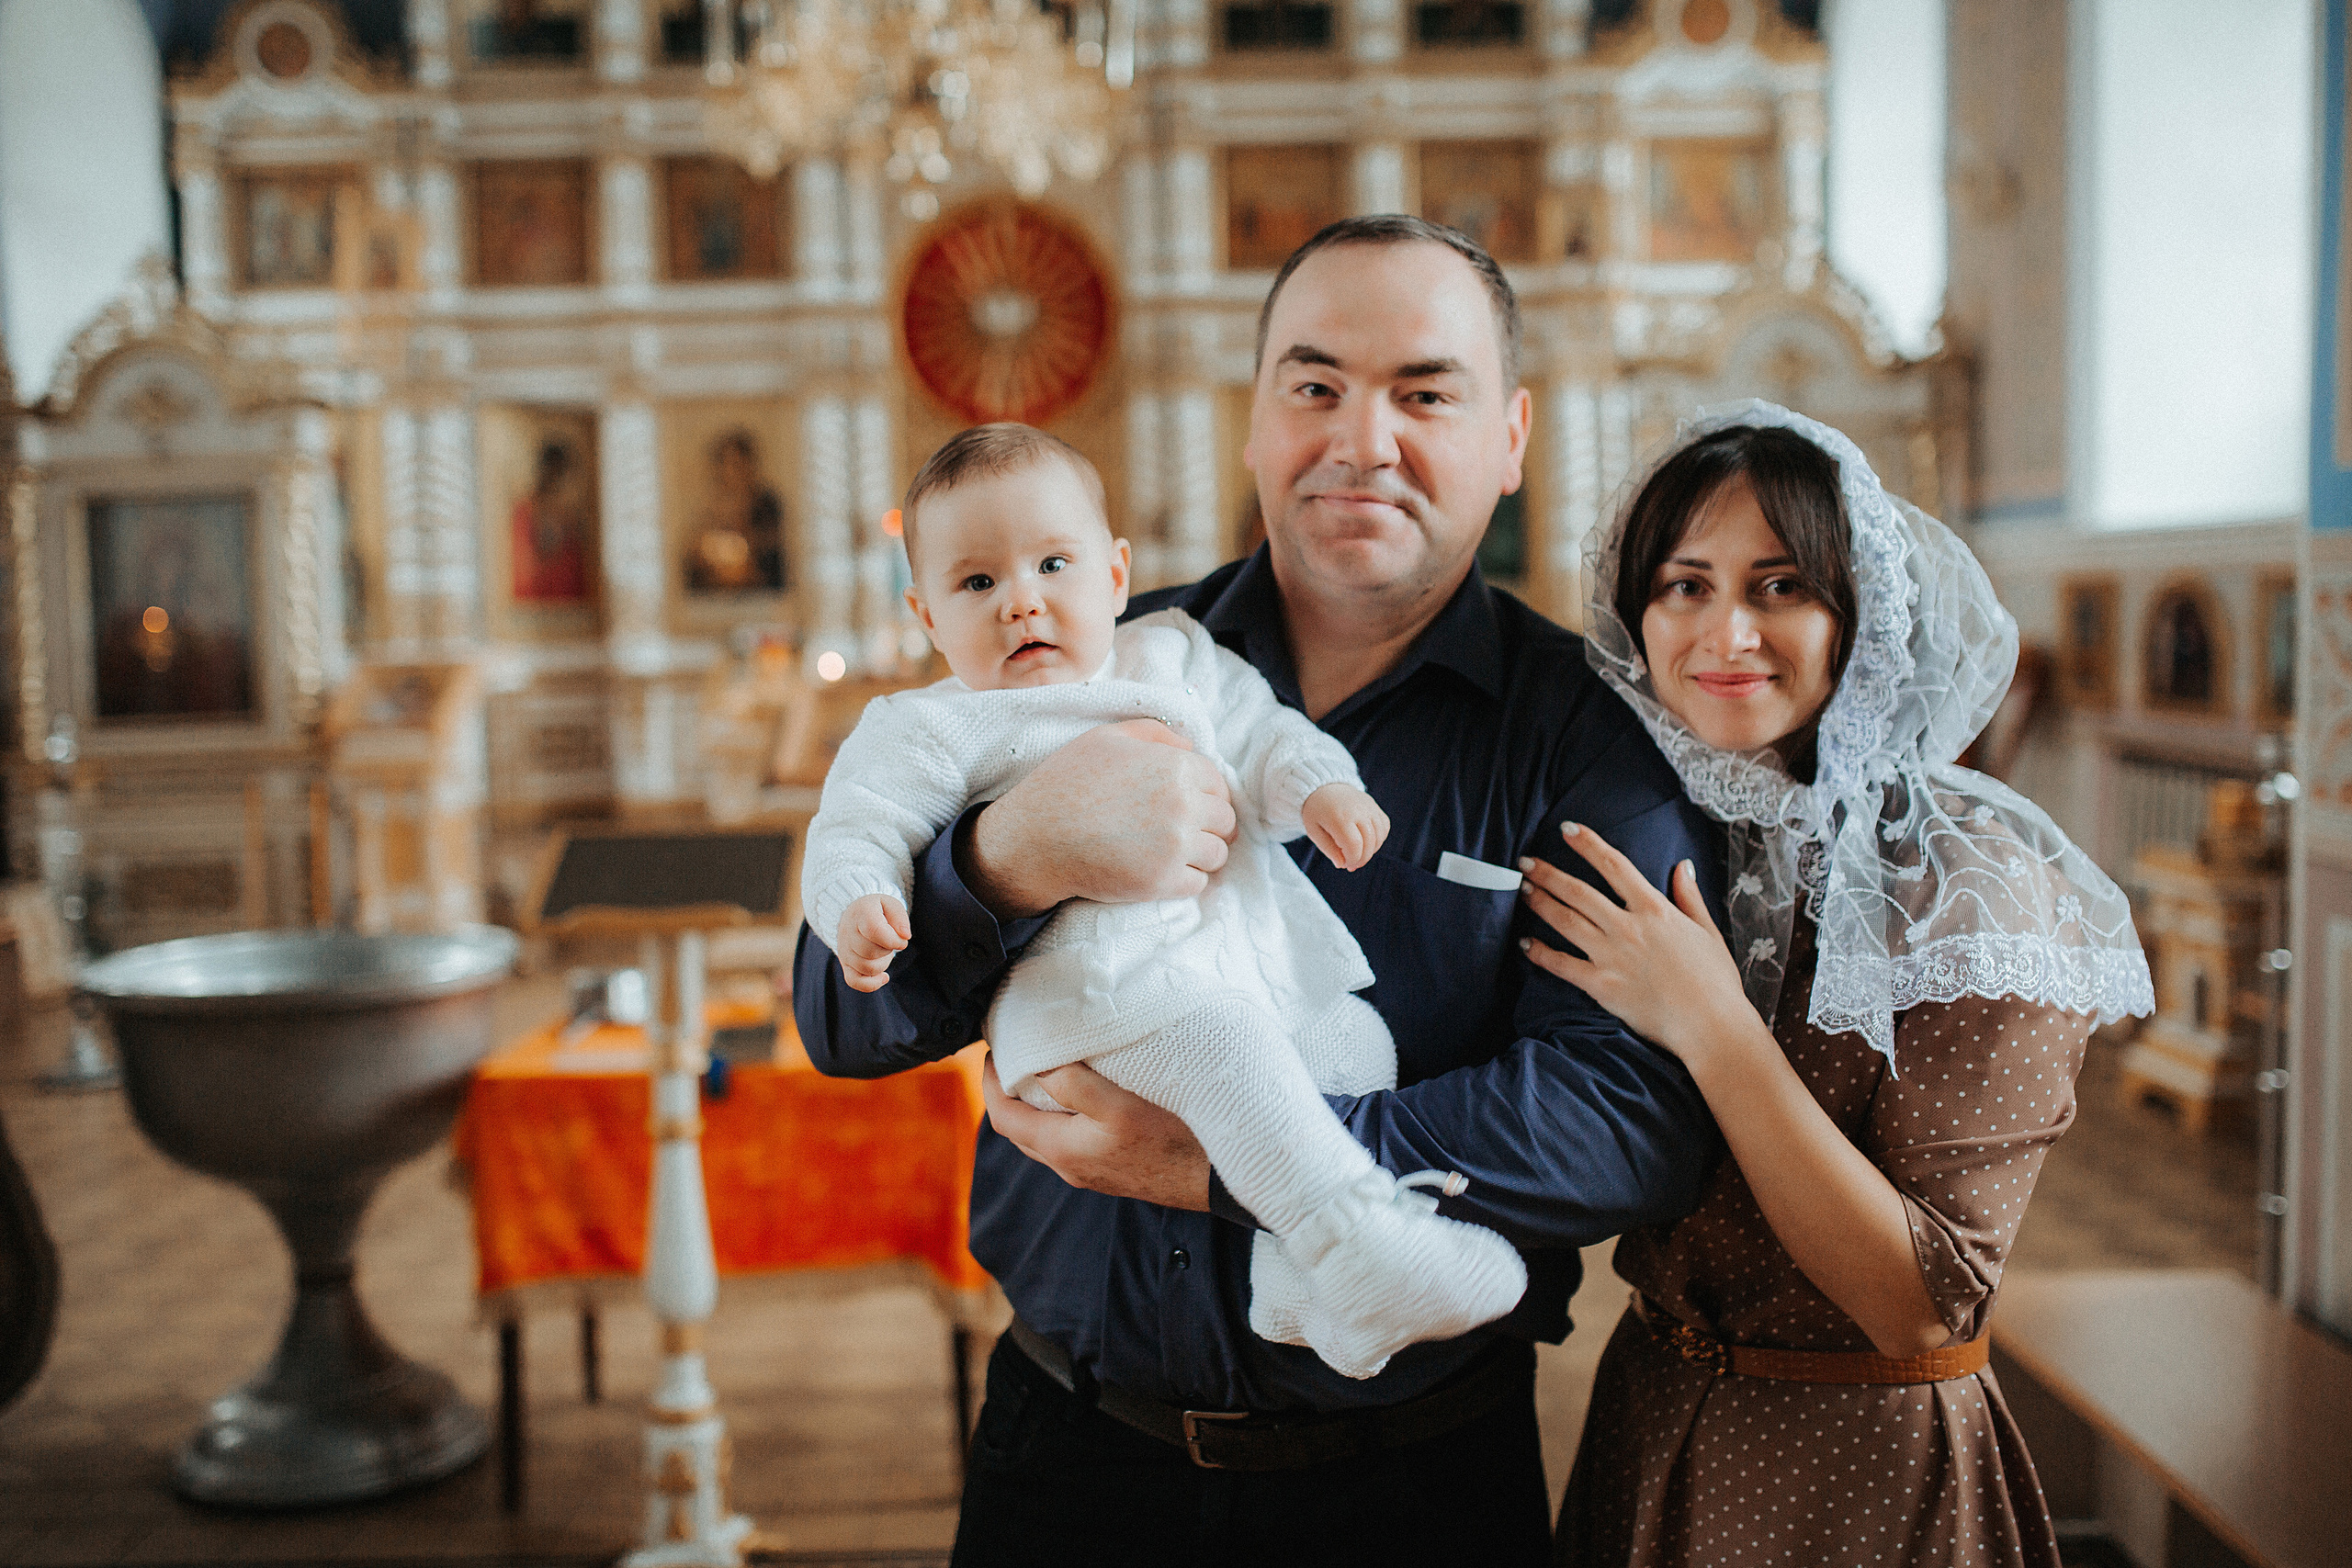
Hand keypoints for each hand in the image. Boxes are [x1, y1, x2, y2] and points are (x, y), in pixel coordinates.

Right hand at [837, 893, 909, 992]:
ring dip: (883, 963)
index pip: (875, 931)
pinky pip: (855, 982)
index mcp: (860, 913)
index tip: (902, 939)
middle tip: (890, 942)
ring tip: (884, 951)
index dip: (893, 940)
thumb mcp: (891, 904)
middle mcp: (847, 932)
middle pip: (870, 952)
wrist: (854, 916)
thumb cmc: (878, 911)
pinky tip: (884, 977)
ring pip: (866, 968)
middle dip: (888, 950)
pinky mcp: (845, 965)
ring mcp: (844, 950)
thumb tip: (905, 936)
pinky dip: (872, 984)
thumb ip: (900, 917)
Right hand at [962, 719, 1238, 917]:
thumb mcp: (1106, 738)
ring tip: (1174, 852)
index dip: (1206, 793)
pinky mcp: (1163, 882)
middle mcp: (1183, 805)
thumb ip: (1155, 733)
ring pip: (1217, 854)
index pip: (1218, 783)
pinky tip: (1163, 871)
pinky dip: (1186, 879)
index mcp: (1175, 767)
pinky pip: (1198, 883)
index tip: (1191, 804)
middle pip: (1225, 820)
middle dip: (1209, 825)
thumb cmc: (1066, 782)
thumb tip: (1191, 747)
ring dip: (1201, 854)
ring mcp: (1175, 846)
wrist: (1036, 838)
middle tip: (1185, 831)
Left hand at [980, 1054, 1210, 1210]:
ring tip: (1042, 1070)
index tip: (992, 1053)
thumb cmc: (1171, 1142)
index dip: (990, 1084)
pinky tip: (1081, 1098)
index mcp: (1061, 1149)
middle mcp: (1069, 1166)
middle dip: (1008, 1094)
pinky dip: (1060, 1117)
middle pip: (1020, 1130)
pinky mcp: (1110, 1170)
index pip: (1004, 1118)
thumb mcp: (1119, 1107)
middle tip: (1013, 1057)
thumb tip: (1039, 1066)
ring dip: (1035, 1106)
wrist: (1212, 1180)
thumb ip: (1074, 1086)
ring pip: (1044, 1137)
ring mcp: (1089, 1171)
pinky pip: (1069, 1142)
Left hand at [1300, 783, 1389, 870]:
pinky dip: (1378, 839)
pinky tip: (1366, 842)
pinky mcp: (1374, 805)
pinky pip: (1384, 827)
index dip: (1353, 860)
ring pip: (1379, 836)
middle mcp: (1357, 810)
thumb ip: (1329, 850)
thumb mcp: (1314, 831)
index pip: (1354, 846)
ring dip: (1371, 850)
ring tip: (1358, 853)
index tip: (1345, 864)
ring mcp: (1368, 806)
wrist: (1323, 787)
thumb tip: (1342, 864)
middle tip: (1351, 864)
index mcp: (1339, 818)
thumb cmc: (1316, 811)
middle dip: (1362, 859)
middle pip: (1369, 843)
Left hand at [1516, 822, 1757, 1070]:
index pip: (1615, 866)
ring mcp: (1611, 956)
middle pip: (1579, 892)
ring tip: (1522, 890)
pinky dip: (1540, 953)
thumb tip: (1682, 865)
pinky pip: (1562, 965)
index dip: (1588, 844)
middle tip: (1525, 862)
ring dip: (1540, 903)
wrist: (1711, 1026)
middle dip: (1548, 873)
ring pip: (1566, 921)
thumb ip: (1689, 897)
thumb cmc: (1715, 981)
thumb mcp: (1707, 931)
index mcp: (1655, 910)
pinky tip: (1524, 943)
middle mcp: (1628, 928)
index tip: (1568, 829)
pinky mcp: (1601, 986)